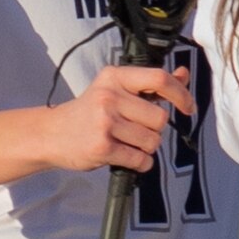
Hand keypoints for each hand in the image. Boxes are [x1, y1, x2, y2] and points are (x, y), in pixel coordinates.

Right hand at [42, 61, 188, 174]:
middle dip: (154, 129)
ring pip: (153, 141)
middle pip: (160, 118)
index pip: (159, 79)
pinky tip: (125, 156)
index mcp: (115, 77)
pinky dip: (139, 163)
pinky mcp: (102, 147)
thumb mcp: (116, 89)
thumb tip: (184, 75)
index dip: (181, 94)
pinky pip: (140, 159)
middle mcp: (110, 96)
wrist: (51, 134)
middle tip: (134, 129)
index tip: (188, 107)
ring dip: (146, 147)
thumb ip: (151, 84)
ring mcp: (105, 122)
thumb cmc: (88, 112)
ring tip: (126, 142)